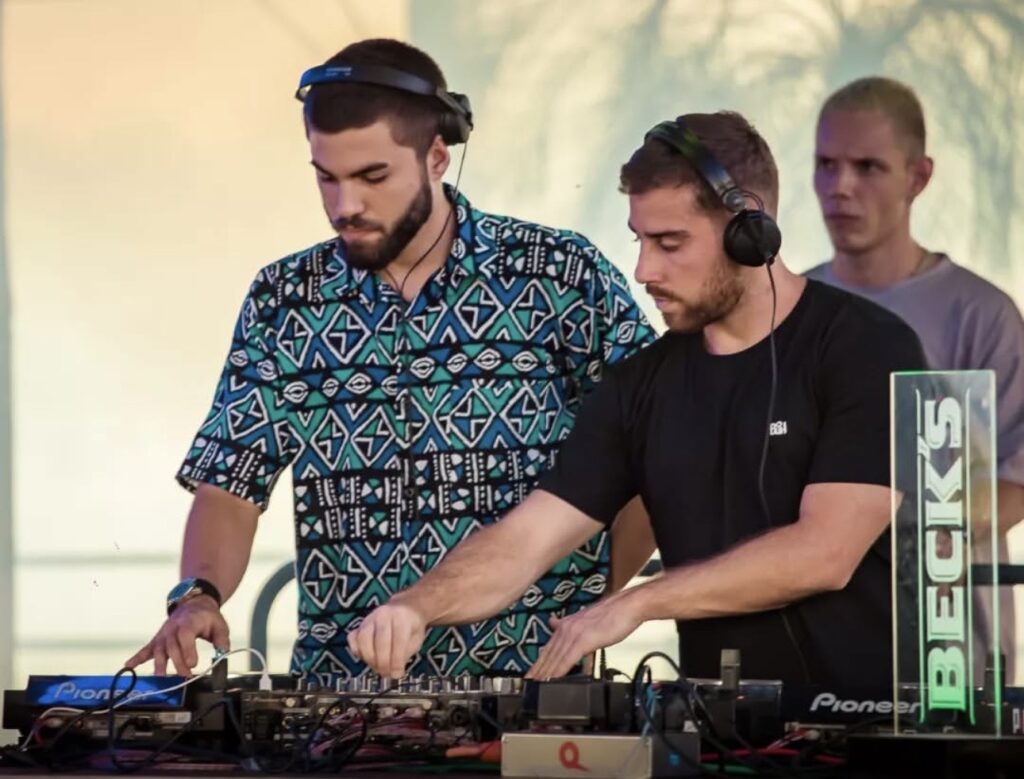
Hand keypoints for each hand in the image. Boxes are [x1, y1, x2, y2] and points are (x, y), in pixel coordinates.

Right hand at [125, 596, 228, 675]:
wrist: (194, 603)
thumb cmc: (206, 616)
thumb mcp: (219, 625)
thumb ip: (222, 641)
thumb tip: (222, 654)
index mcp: (189, 623)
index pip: (186, 636)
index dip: (188, 650)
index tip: (192, 664)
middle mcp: (173, 629)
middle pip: (172, 647)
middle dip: (177, 663)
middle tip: (184, 676)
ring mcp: (163, 634)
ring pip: (159, 650)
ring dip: (159, 664)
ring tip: (160, 677)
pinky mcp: (158, 640)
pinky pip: (146, 649)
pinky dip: (137, 657)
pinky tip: (128, 665)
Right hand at [347, 601, 426, 678]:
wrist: (404, 607)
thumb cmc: (411, 626)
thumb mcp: (416, 639)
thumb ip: (405, 654)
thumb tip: (394, 672)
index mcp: (402, 617)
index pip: (398, 640)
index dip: (397, 660)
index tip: (397, 674)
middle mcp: (384, 615)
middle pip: (380, 641)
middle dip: (383, 662)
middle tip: (386, 673)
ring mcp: (369, 618)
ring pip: (363, 639)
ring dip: (369, 658)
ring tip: (377, 667)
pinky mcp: (359, 624)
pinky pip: (353, 638)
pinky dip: (357, 651)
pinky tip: (366, 657)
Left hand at [526, 594, 642, 679]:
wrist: (628, 605)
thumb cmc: (613, 614)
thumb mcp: (587, 619)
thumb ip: (573, 626)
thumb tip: (559, 626)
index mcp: (566, 625)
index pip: (548, 648)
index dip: (538, 663)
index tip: (530, 674)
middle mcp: (566, 628)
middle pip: (547, 655)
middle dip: (536, 672)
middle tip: (526, 685)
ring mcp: (573, 634)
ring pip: (554, 659)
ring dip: (544, 675)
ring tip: (535, 687)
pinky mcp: (583, 640)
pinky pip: (567, 659)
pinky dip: (558, 671)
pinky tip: (551, 680)